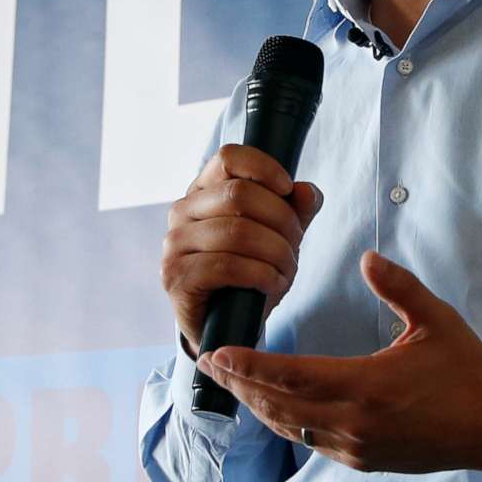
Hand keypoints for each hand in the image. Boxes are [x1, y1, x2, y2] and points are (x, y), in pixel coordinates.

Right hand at [161, 144, 323, 352]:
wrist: (225, 324)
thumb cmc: (250, 271)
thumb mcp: (279, 236)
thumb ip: (295, 210)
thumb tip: (307, 191)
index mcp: (204, 190)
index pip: (229, 157)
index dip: (265, 168)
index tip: (288, 189)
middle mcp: (182, 211)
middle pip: (240, 194)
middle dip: (281, 220)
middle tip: (294, 244)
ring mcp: (174, 244)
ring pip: (238, 232)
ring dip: (276, 252)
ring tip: (286, 269)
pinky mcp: (176, 276)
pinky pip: (228, 266)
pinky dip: (262, 275)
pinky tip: (273, 284)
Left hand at [198, 251, 481, 474]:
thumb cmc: (468, 372)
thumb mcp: (436, 321)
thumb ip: (398, 287)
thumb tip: (367, 258)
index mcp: (366, 386)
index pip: (290, 375)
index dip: (248, 365)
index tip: (216, 352)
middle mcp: (352, 423)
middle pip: (277, 405)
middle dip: (239, 384)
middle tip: (208, 364)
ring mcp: (355, 447)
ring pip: (288, 427)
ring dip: (257, 405)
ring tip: (232, 383)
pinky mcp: (361, 460)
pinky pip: (309, 441)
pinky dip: (283, 421)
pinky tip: (272, 406)